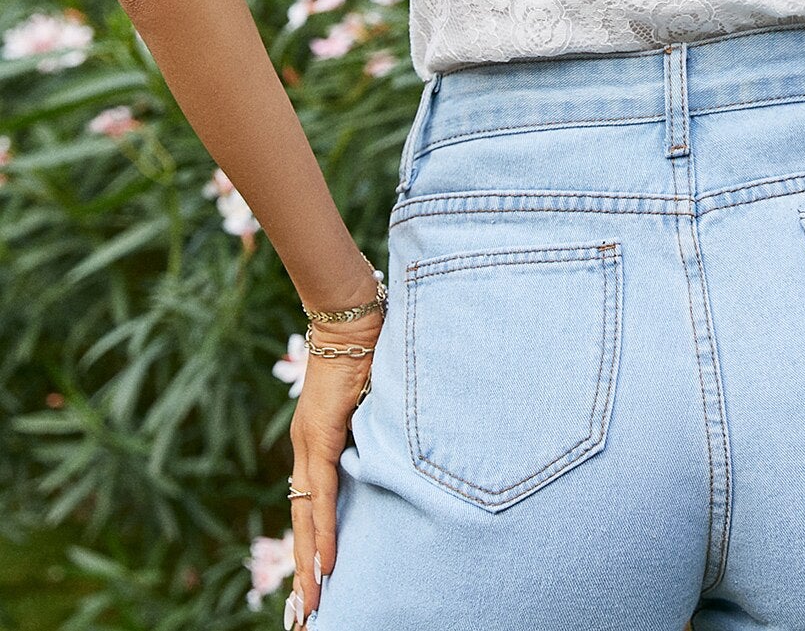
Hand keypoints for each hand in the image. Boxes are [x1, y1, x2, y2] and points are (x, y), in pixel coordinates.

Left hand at [286, 311, 380, 626]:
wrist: (352, 313)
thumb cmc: (367, 347)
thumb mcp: (370, 399)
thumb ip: (372, 428)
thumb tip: (391, 451)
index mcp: (316, 441)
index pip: (311, 504)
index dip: (312, 544)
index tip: (314, 581)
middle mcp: (306, 447)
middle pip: (304, 520)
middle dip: (306, 570)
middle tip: (307, 614)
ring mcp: (310, 442)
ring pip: (307, 515)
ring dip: (310, 563)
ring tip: (311, 601)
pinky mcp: (320, 434)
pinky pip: (322, 494)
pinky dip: (324, 531)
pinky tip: (325, 562)